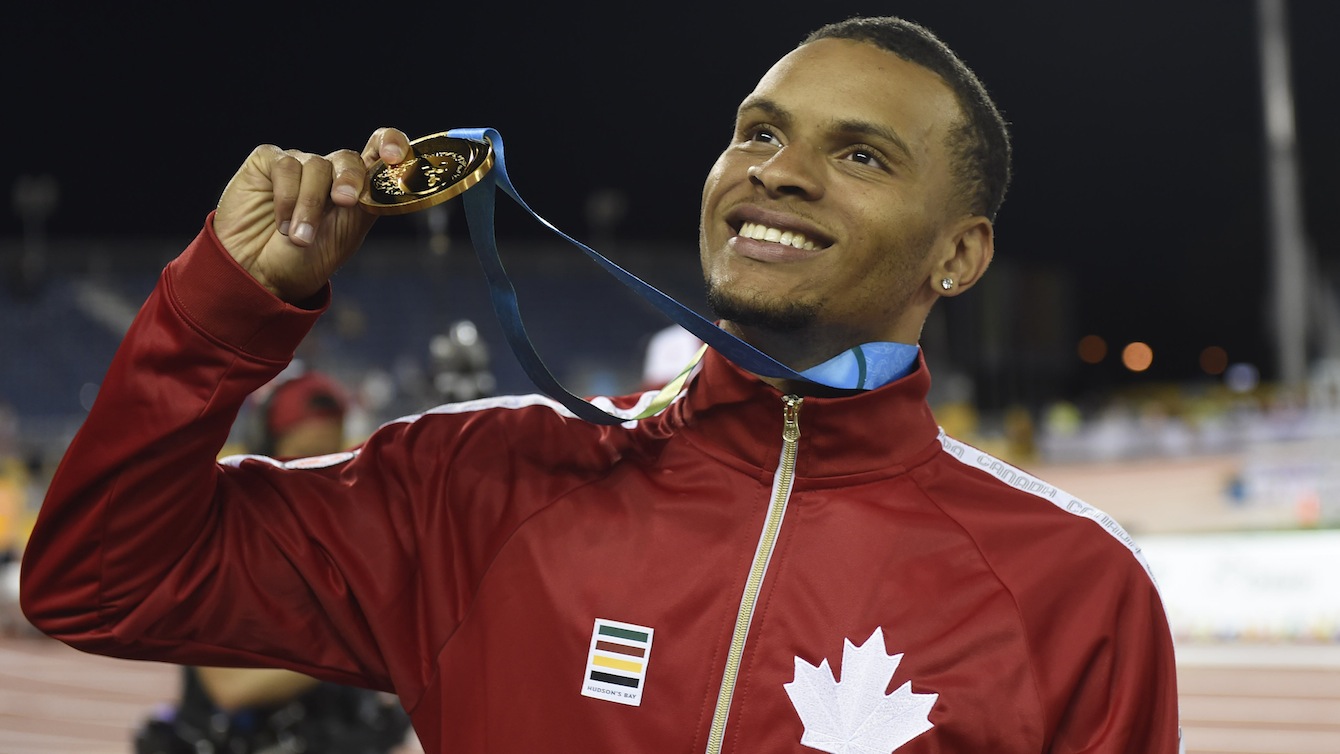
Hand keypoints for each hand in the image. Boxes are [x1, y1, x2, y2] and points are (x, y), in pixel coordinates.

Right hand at [213, 127, 411, 302]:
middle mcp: (328, 172)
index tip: (393, 156)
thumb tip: (388, 175)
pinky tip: (282, 223)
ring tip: (299, 237)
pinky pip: (285, 166)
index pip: (378, 149)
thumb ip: (367, 202)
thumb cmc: (305, 259)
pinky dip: (286, 198)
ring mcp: (298, 164)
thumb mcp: (347, 233)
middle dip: (349, 179)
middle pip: (348, 158)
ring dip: (309, 205)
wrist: (260, 275)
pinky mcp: (267, 162)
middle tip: (343, 202)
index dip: (391, 143)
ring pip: (316, 165)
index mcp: (355, 188)